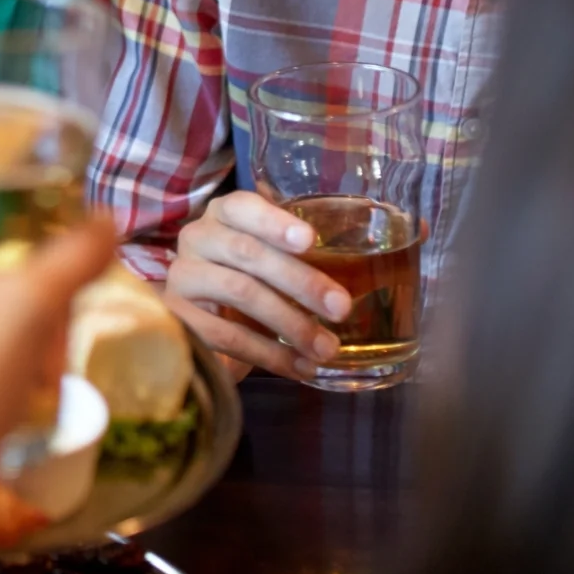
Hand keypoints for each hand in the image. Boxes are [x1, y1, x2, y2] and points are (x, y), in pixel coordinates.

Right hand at [159, 190, 348, 380]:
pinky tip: (300, 367)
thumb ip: (311, 253)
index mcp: (223, 215)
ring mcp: (183, 276)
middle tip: (341, 308)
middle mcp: (196, 237)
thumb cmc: (252, 285)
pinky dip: (269, 354)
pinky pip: (226, 335)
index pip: (242, 205)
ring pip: (240, 292)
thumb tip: (397, 247)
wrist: (207, 328)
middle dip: (300, 281)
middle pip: (248, 253)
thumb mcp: (277, 262)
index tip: (310, 241)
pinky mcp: (177, 317)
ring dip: (290, 323)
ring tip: (326, 347)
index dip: (275, 222)